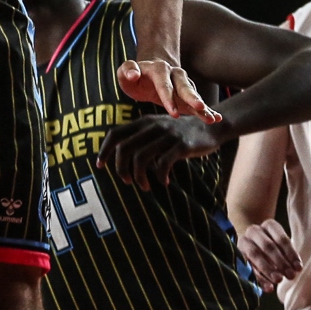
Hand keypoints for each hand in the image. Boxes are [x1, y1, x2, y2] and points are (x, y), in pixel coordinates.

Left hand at [99, 113, 224, 189]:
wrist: (210, 128)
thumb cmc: (180, 134)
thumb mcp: (157, 130)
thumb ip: (141, 139)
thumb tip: (123, 160)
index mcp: (143, 123)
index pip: (115, 134)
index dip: (104, 150)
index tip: (100, 166)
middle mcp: (152, 126)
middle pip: (124, 148)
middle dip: (121, 168)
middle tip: (127, 181)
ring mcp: (166, 135)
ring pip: (140, 158)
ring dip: (139, 176)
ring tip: (145, 186)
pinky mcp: (181, 145)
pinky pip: (163, 164)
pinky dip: (160, 176)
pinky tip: (164, 182)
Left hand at [119, 57, 217, 121]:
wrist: (150, 71)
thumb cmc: (134, 75)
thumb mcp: (125, 72)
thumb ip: (127, 70)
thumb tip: (133, 74)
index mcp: (158, 69)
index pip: (164, 84)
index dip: (168, 97)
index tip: (173, 113)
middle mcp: (175, 75)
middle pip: (184, 86)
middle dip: (192, 97)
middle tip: (200, 107)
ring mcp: (184, 85)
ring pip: (194, 95)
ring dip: (203, 106)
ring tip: (211, 118)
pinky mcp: (188, 96)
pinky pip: (199, 103)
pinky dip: (208, 110)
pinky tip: (216, 118)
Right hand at [235, 219, 301, 284]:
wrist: (251, 243)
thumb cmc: (274, 247)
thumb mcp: (282, 246)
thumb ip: (288, 255)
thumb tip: (296, 270)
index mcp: (269, 225)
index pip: (281, 238)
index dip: (290, 254)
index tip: (298, 268)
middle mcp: (254, 230)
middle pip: (268, 246)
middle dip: (280, 262)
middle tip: (290, 276)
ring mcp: (244, 241)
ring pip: (255, 254)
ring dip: (268, 269)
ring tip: (278, 280)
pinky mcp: (237, 253)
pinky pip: (247, 266)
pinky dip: (259, 278)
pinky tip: (268, 288)